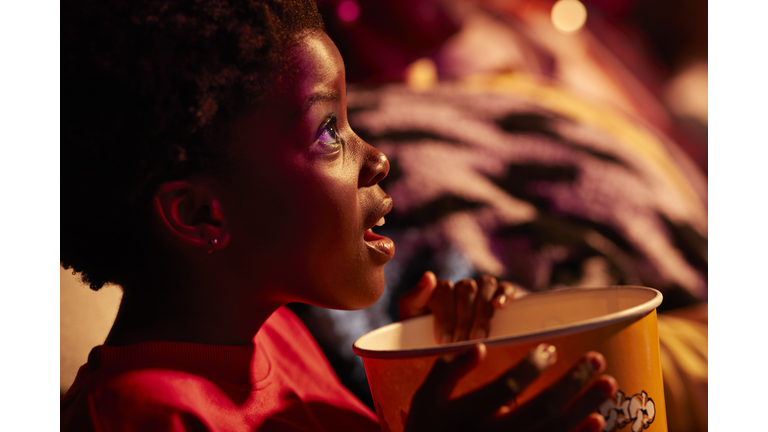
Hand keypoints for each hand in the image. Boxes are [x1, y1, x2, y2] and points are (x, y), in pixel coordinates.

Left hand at [398, 271, 515, 343]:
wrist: (453, 359)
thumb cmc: (429, 342)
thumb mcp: (413, 325)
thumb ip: (412, 300)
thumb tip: (428, 276)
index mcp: (439, 291)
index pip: (444, 288)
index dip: (445, 314)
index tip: (443, 339)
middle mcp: (461, 287)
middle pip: (465, 288)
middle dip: (462, 319)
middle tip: (460, 343)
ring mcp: (483, 290)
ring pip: (485, 284)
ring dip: (481, 312)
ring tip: (478, 337)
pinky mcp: (503, 296)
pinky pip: (506, 287)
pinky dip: (503, 295)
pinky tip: (499, 307)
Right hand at [404, 343, 616, 431]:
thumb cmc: (426, 430)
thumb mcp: (426, 399)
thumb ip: (449, 370)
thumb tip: (480, 346)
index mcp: (469, 415)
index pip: (507, 387)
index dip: (531, 367)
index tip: (550, 349)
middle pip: (541, 408)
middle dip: (572, 383)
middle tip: (596, 359)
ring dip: (584, 408)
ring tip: (607, 385)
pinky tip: (598, 422)